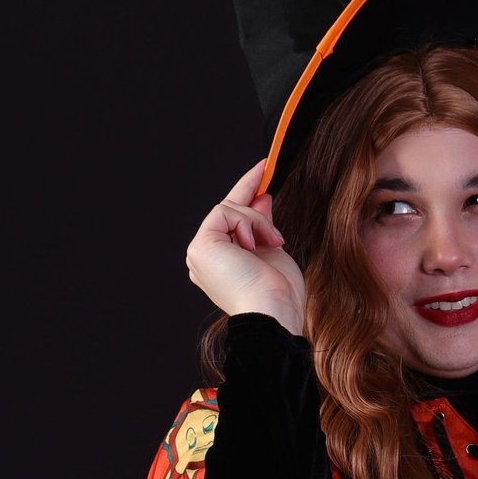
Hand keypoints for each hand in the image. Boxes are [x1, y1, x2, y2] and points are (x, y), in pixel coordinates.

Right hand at [186, 159, 306, 330]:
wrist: (273, 311)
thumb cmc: (278, 292)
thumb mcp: (271, 249)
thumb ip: (261, 225)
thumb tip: (262, 197)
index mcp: (221, 265)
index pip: (230, 224)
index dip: (245, 199)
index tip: (262, 180)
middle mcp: (205, 260)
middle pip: (226, 212)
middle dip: (248, 190)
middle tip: (265, 167)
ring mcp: (200, 253)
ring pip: (229, 210)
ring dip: (258, 220)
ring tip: (274, 241)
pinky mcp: (200, 245)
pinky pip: (225, 212)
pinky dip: (246, 223)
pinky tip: (255, 244)